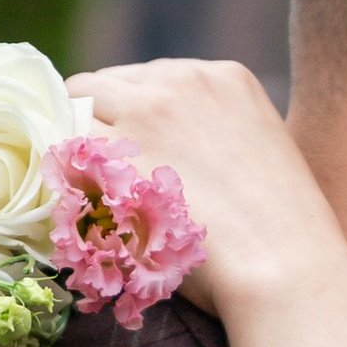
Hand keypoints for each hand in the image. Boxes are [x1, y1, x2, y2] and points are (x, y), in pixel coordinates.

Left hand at [74, 57, 346, 319]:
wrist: (284, 269)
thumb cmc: (282, 240)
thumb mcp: (259, 158)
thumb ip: (212, 137)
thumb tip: (168, 153)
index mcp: (225, 77)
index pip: (150, 80)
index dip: (136, 119)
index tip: (140, 157)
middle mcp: (184, 79)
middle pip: (109, 83)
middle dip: (104, 125)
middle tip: (108, 180)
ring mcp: (146, 109)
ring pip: (78, 103)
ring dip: (79, 144)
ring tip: (94, 193)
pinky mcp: (116, 147)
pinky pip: (62, 143)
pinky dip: (64, 170)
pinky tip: (81, 205)